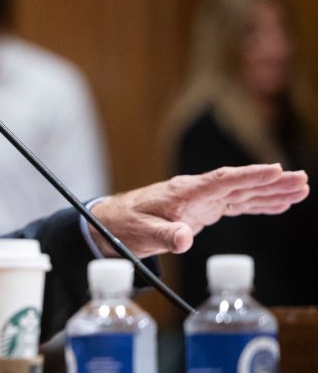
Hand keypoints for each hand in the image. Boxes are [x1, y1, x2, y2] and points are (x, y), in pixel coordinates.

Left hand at [90, 164, 308, 257]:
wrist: (111, 223)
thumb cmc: (124, 225)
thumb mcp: (141, 233)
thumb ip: (164, 236)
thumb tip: (184, 240)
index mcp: (184, 193)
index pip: (222, 181)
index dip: (249, 176)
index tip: (275, 170)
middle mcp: (196, 192)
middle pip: (239, 184)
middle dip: (270, 182)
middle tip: (301, 180)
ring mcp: (201, 200)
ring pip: (241, 193)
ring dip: (270, 192)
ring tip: (300, 190)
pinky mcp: (202, 210)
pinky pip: (235, 204)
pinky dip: (257, 204)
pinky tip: (278, 204)